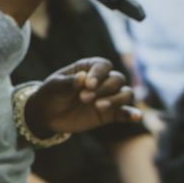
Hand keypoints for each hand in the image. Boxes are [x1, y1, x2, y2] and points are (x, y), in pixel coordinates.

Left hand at [25, 59, 139, 137]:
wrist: (46, 114)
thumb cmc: (50, 94)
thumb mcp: (54, 86)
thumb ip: (68, 82)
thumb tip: (82, 77)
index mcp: (89, 68)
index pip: (103, 65)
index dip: (99, 74)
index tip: (88, 84)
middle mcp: (102, 81)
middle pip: (117, 79)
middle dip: (103, 88)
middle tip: (83, 98)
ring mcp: (108, 97)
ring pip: (125, 93)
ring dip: (115, 99)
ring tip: (98, 106)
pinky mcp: (110, 113)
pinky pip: (126, 113)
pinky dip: (133, 114)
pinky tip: (137, 117)